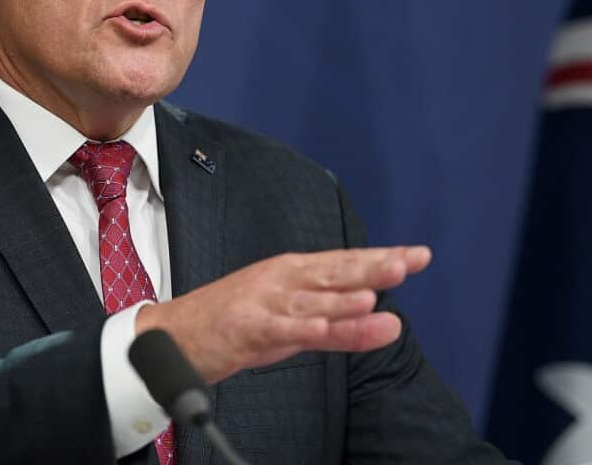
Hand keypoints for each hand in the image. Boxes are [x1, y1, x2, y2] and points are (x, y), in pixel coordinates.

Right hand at [134, 246, 431, 383]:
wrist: (173, 336)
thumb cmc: (231, 327)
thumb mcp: (291, 326)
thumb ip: (337, 327)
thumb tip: (383, 320)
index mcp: (291, 273)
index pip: (344, 263)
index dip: (381, 259)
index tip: (417, 255)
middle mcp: (281, 280)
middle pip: (334, 272)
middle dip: (372, 266)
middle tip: (408, 260)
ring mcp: (264, 302)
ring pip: (312, 299)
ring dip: (345, 295)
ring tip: (379, 291)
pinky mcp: (247, 327)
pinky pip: (281, 328)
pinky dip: (306, 327)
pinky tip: (328, 327)